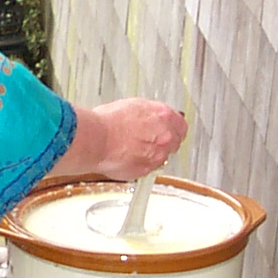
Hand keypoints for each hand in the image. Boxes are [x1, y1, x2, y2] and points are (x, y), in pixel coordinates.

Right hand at [53, 98, 187, 180]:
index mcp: (164, 116)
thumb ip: (148, 115)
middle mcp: (165, 136)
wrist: (96, 139)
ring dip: (152, 154)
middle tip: (148, 140)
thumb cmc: (107, 121)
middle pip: (174, 142)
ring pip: (162, 157)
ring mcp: (158, 155)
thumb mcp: (132, 106)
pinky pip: (148, 169)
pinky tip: (127, 157)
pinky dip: (140, 165)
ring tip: (133, 149)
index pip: (181, 125)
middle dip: (163, 142)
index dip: (173, 128)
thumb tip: (148, 118)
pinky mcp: (147, 170)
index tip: (168, 129)